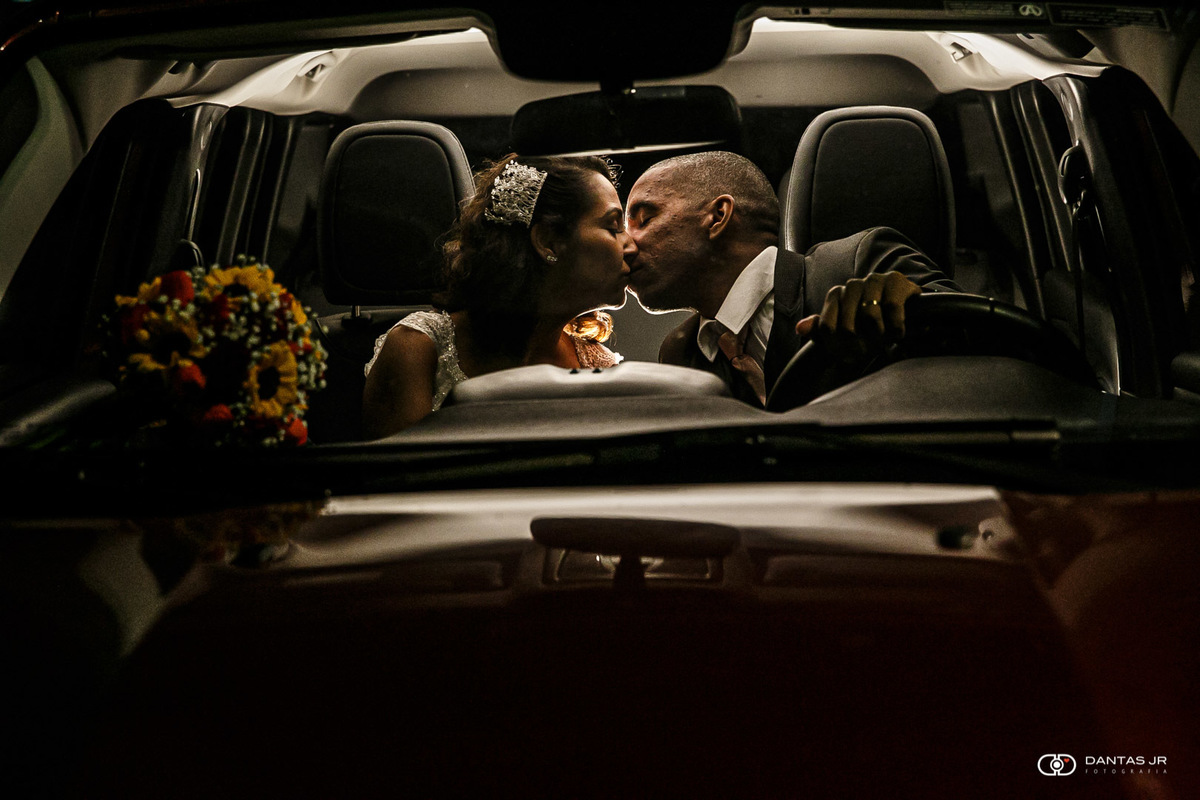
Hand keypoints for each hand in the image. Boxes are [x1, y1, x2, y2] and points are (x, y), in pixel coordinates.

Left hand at [794, 272, 922, 362]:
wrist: (902, 313)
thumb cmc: (867, 325)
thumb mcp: (842, 332)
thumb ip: (819, 330)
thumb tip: (800, 328)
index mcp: (835, 295)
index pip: (827, 328)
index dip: (837, 348)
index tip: (847, 355)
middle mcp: (852, 285)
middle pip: (848, 327)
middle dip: (859, 346)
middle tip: (868, 351)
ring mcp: (874, 280)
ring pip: (870, 315)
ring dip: (878, 336)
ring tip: (884, 340)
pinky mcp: (895, 281)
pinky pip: (892, 307)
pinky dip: (895, 326)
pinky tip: (898, 333)